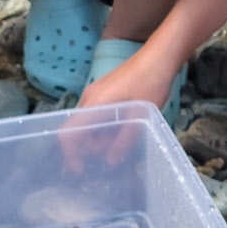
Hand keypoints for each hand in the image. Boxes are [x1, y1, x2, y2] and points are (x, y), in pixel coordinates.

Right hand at [63, 51, 178, 171]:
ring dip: (99, 136)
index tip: (79, 170)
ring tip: (123, 139)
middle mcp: (88, 98)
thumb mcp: (139, 117)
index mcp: (93, 104)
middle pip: (76, 130)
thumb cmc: (150, 84)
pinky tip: (123, 127)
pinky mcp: (102, 91)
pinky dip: (103, 126)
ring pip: (86, 123)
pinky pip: (94, 114)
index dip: (70, 154)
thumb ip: (123, 141)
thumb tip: (110, 161)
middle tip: (115, 152)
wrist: (158, 57)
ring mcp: (94, 93)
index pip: (68, 133)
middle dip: (91, 146)